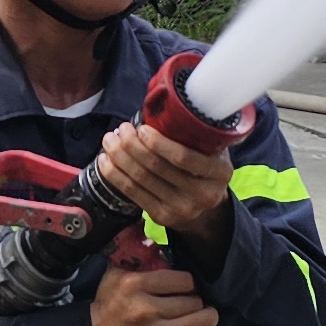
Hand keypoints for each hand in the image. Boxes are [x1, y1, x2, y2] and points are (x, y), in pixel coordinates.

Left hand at [87, 118, 235, 242]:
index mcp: (219, 172)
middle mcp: (203, 194)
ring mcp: (182, 209)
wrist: (206, 206)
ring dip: (120, 157)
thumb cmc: (204, 166)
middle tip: (121, 130)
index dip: (158, 143)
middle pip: (157, 167)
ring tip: (110, 140)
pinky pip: (132, 193)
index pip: (184, 157)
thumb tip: (158, 108)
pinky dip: (114, 175)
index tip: (142, 128)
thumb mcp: (211, 149)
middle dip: (132, 145)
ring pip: (141, 179)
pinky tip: (105, 160)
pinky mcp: (162, 217)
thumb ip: (194, 132)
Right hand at [89, 256, 218, 325]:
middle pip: (195, 301)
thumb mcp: (116, 274)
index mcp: (136, 284)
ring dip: (204, 319)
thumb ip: (138, 258)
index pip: (185, 279)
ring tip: (197, 318)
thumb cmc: (108, 305)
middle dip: (194, 301)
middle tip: (188, 303)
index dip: (187, 283)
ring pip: (203, 322)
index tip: (183, 287)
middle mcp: (147, 309)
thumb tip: (159, 242)